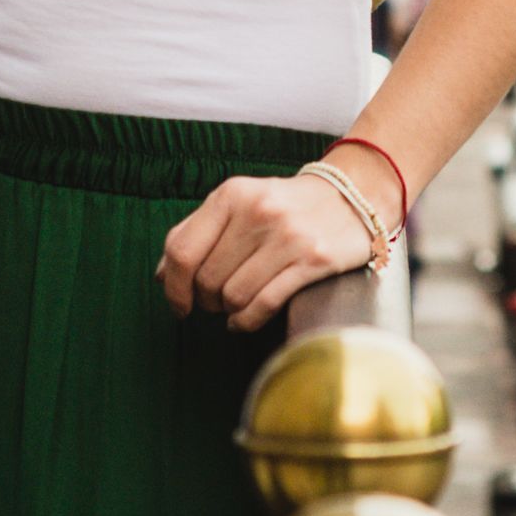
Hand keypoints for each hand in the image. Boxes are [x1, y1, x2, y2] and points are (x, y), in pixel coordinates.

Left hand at [157, 174, 375, 330]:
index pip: (181, 250)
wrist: (352, 197)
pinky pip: (264, 304)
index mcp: (232, 195)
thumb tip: (163, 276)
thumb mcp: (238, 204)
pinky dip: (246, 321)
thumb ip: (197, 233)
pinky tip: (243, 320)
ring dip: (228, 311)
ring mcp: (288, 236)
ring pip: (234, 295)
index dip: (173, 286)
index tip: (178, 304)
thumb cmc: (285, 207)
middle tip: (215, 301)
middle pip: (207, 279)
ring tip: (234, 306)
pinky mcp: (314, 260)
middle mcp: (259, 212)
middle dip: (205, 300)